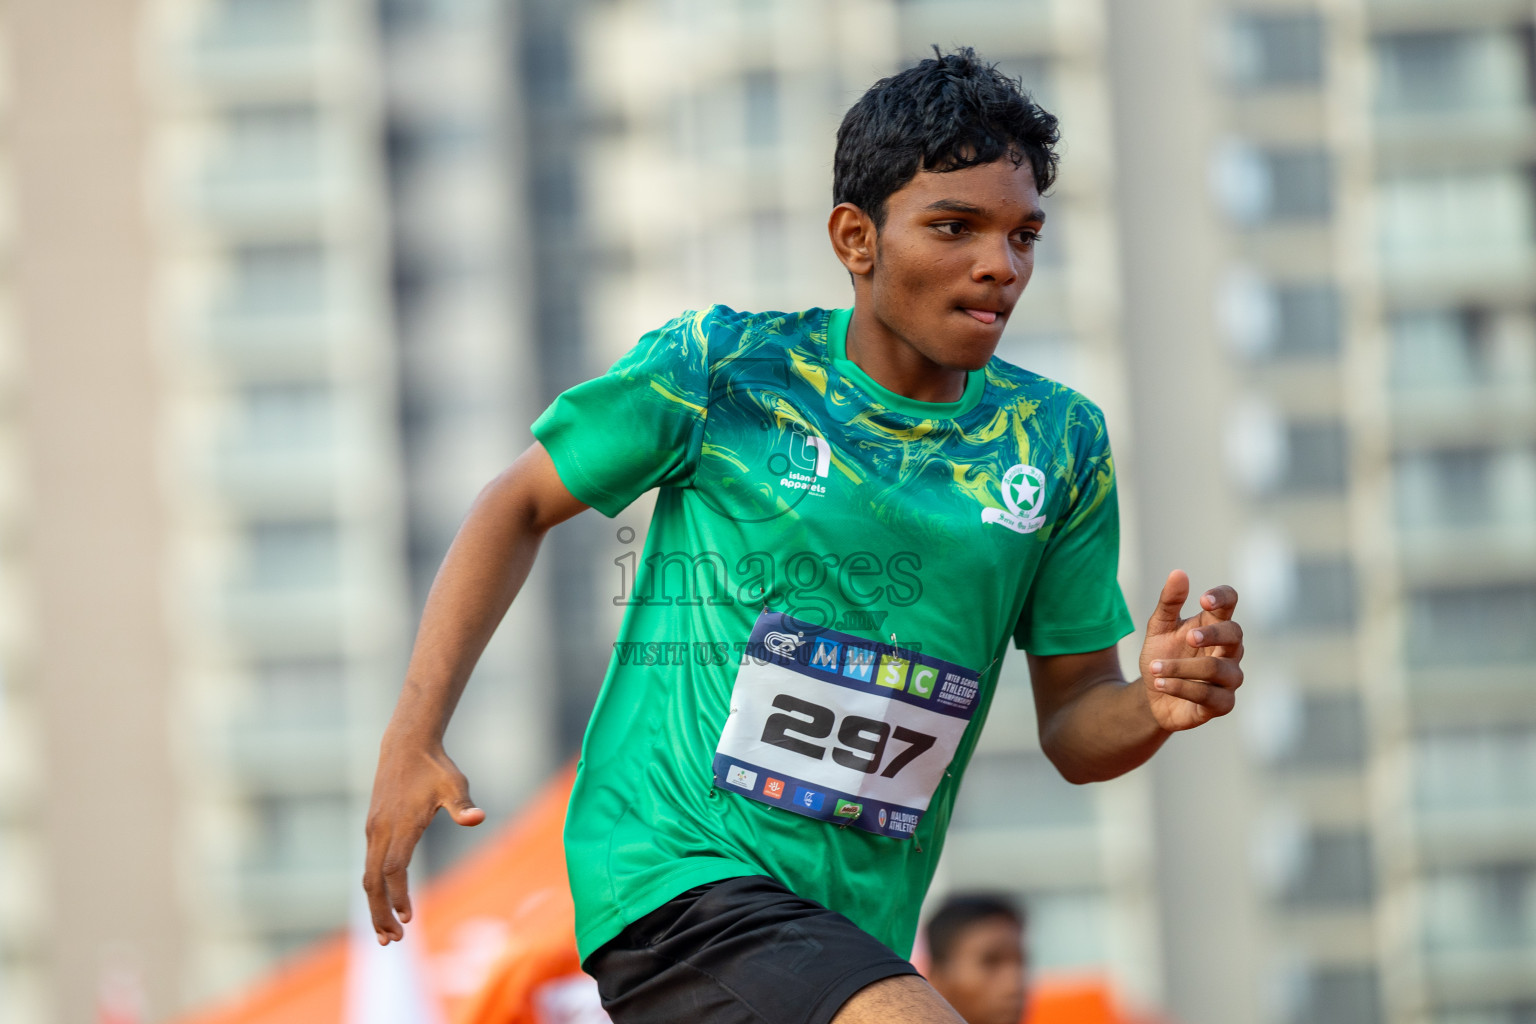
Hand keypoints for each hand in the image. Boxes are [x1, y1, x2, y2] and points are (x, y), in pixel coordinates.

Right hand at [362, 737, 483, 943]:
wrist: (406, 745)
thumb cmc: (435, 767)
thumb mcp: (454, 784)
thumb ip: (463, 806)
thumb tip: (478, 818)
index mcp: (400, 825)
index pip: (395, 868)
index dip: (399, 895)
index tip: (409, 918)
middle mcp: (380, 830)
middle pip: (373, 881)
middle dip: (380, 913)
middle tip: (393, 941)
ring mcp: (373, 830)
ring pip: (368, 875)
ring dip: (375, 905)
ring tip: (387, 933)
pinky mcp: (373, 827)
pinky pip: (370, 864)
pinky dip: (375, 887)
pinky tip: (385, 902)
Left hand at [1139, 569, 1244, 731]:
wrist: (1151, 695)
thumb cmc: (1163, 655)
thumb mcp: (1158, 627)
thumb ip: (1169, 602)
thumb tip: (1178, 573)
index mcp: (1214, 624)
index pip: (1230, 602)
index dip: (1223, 598)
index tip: (1204, 600)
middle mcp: (1228, 650)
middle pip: (1235, 634)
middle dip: (1212, 634)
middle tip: (1188, 637)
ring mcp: (1229, 678)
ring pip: (1219, 669)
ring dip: (1183, 668)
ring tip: (1155, 668)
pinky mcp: (1223, 704)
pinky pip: (1210, 696)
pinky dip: (1181, 688)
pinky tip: (1160, 684)